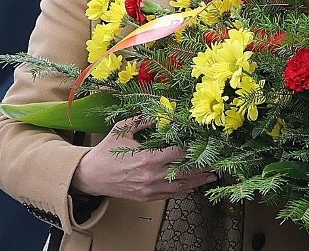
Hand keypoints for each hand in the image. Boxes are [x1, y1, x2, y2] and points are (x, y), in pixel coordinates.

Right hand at [71, 118, 216, 201]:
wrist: (90, 177)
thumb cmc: (106, 152)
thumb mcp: (123, 130)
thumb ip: (143, 120)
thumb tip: (161, 111)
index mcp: (147, 158)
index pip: (178, 152)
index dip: (192, 147)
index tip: (204, 141)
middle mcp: (151, 176)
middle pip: (184, 171)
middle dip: (202, 166)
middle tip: (217, 161)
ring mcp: (150, 189)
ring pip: (180, 186)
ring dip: (197, 181)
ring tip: (212, 176)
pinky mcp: (147, 198)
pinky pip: (171, 195)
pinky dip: (184, 190)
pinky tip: (193, 186)